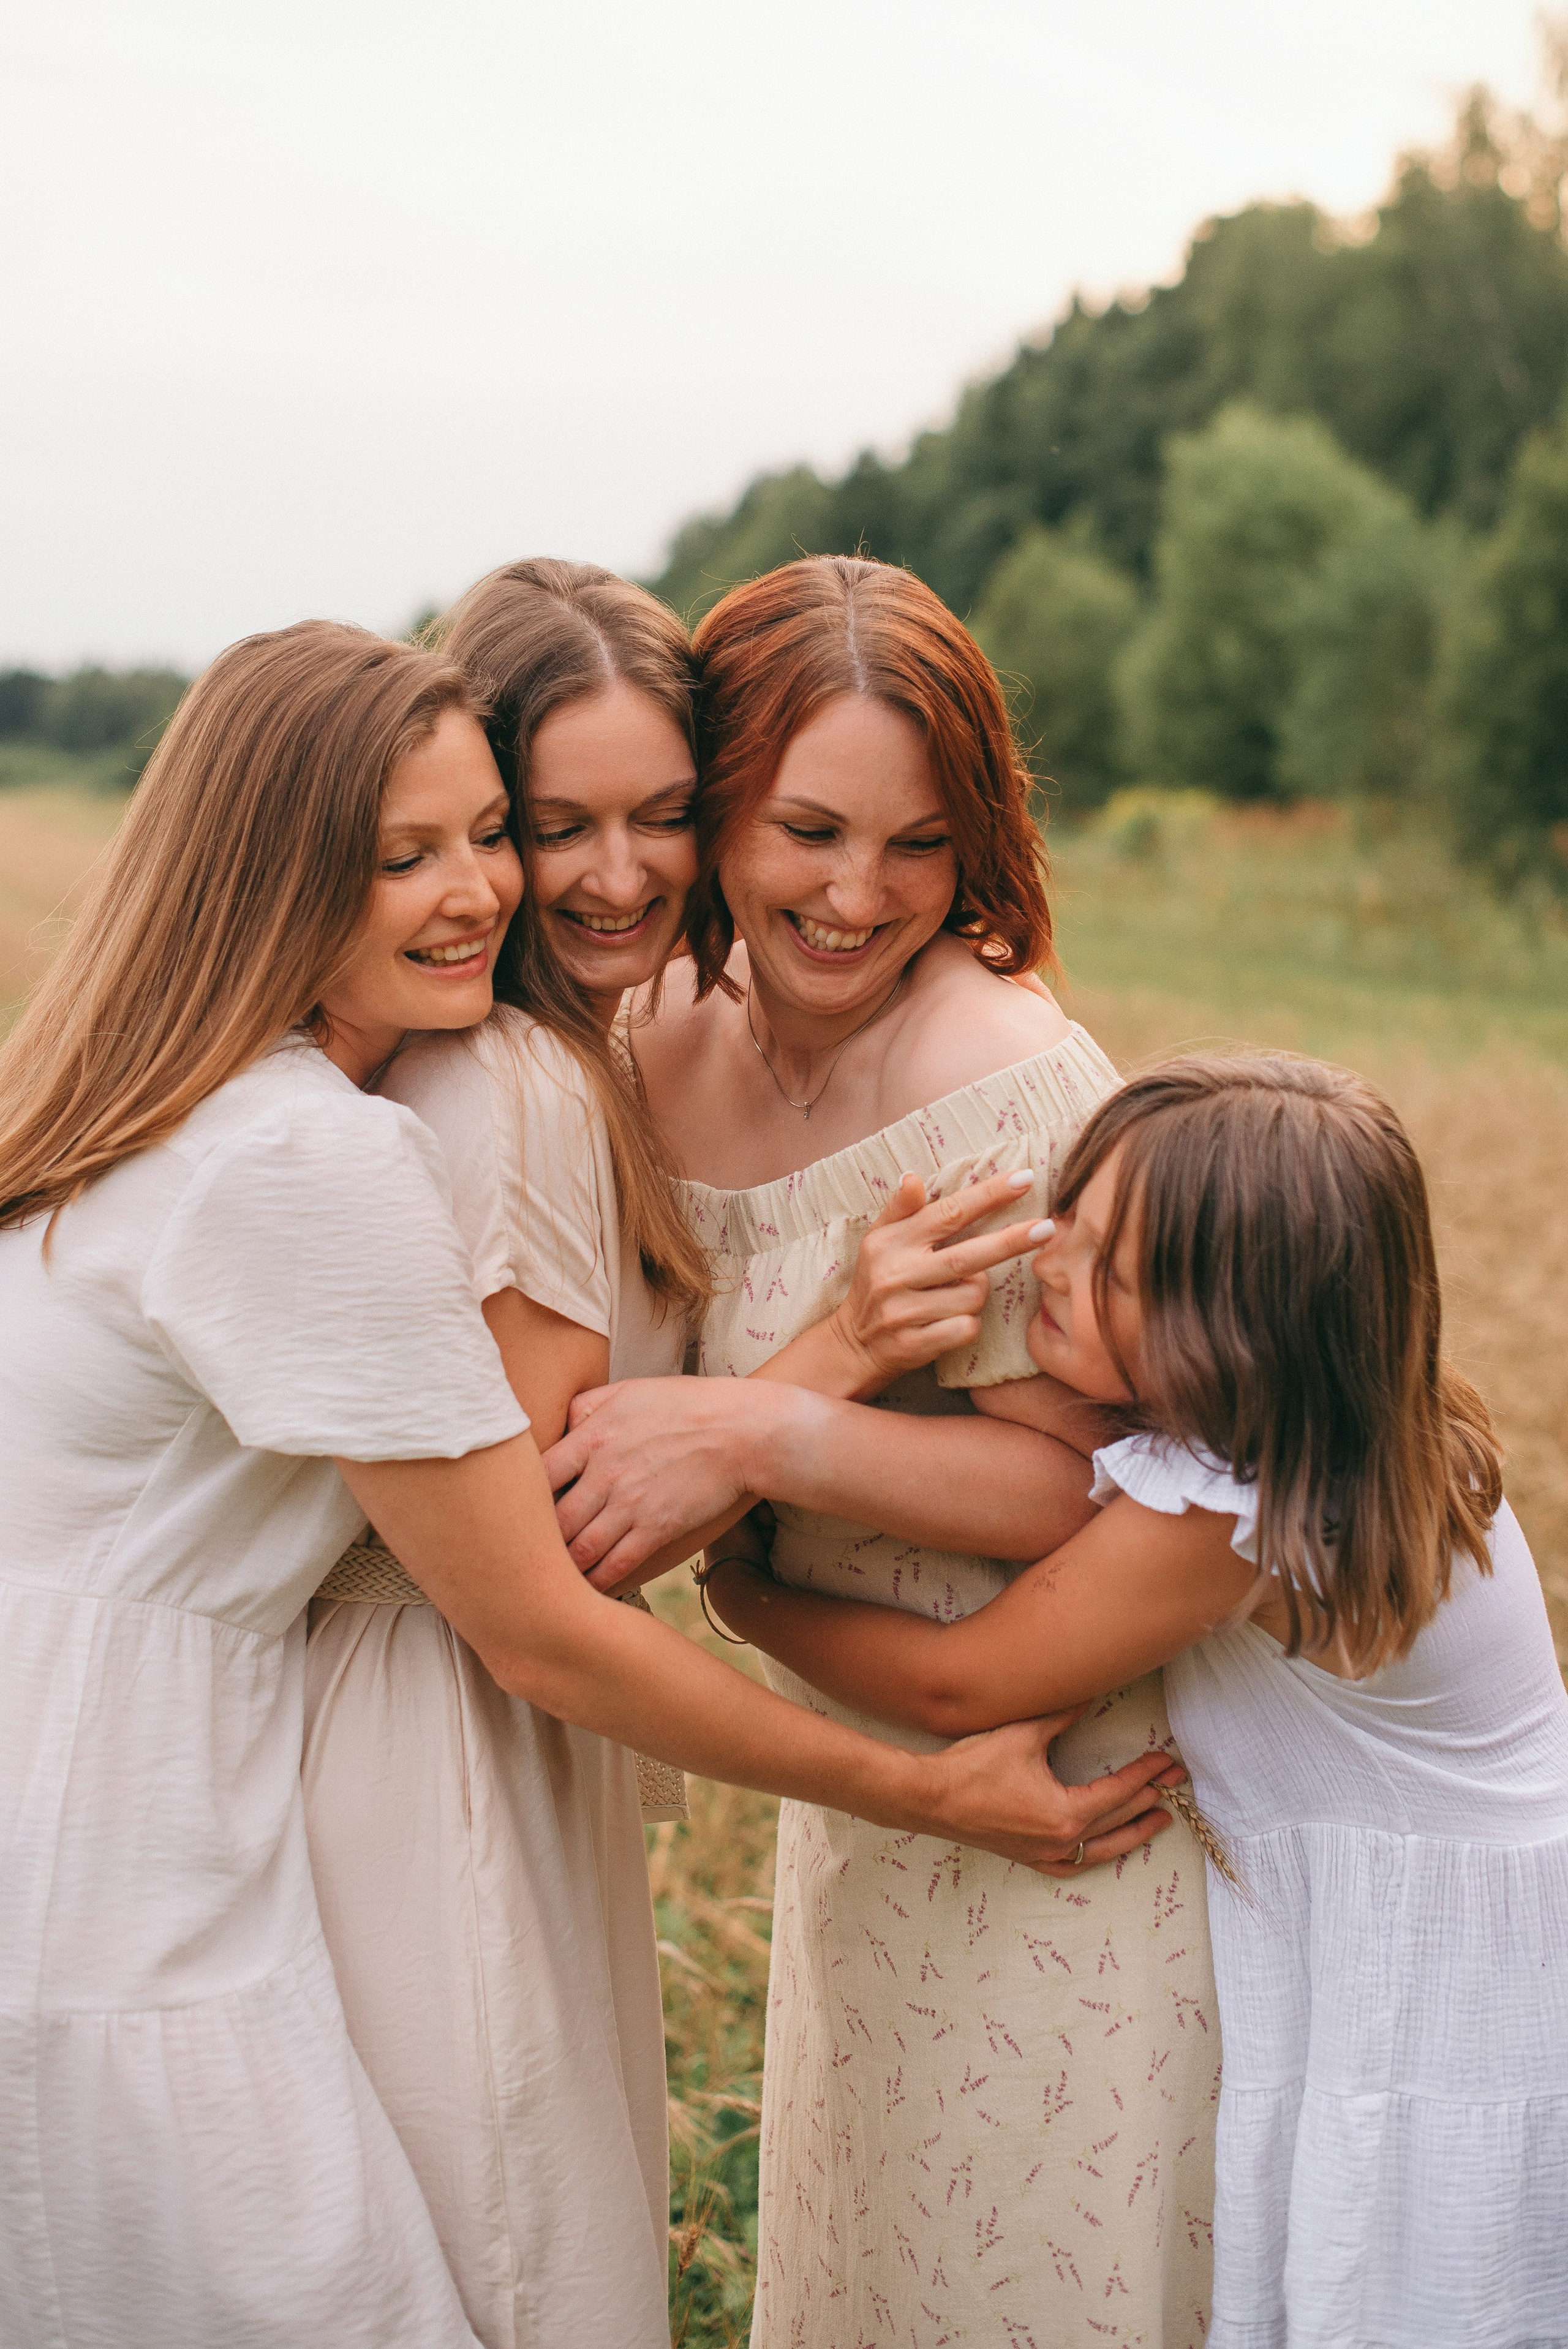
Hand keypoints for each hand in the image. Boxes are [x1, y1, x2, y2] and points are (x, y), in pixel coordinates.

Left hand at [543, 1376, 800, 1587]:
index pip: (536, 1475)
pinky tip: (585, 1591)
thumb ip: (584, 1406)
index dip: (519, 1498)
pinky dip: (596, 1583)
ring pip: (578, 1550)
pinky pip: (615, 1566)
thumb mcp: (627, 1390)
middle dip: (533, 1541)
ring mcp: (630, 1504)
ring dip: (560, 1568)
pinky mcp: (657, 1528)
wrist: (743, 1430)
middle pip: (550, 1520)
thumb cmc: (686, 1405)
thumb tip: (553, 1423)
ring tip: (547, 1579)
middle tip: (521, 1556)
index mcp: (591, 1437)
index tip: (517, 1511)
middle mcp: (604, 1473)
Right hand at [820, 1166, 1050, 1396]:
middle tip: (1047, 1228)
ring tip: (956, 1293)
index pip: (948, 1213)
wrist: (852, 1344)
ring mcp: (903, 1312)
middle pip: (967, 1256)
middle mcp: (896, 1274)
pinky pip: (965, 1329)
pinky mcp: (914, 1344)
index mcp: (891, 1242)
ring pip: (972, 1296)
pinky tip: (950, 1321)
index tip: (1024, 1178)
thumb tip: (913, 1178)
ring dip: (977, 1293)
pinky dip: (968, 1324)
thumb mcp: (879, 1240)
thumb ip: (900, 1209)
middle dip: (1011, 1241)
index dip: (988, 1195)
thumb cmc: (877, 1282)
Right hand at [916, 1712, 1184, 1875]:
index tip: (1167, 1762)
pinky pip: (1072, 1865)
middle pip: (1117, 1820)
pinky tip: (1101, 1849)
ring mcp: (1043, 1854)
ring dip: (1132, 1834)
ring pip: (1101, 1850)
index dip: (1146, 1774)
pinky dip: (1093, 1855)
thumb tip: (1091, 1694)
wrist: (931, 1798)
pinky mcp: (1026, 1857)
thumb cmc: (974, 1766)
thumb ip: (1062, 1715)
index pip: (1118, 1792)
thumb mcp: (1024, 1733)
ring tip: (1157, 1821)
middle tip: (1176, 1784)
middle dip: (1149, 1799)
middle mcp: (1061, 1841)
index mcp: (1066, 1813)